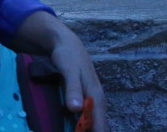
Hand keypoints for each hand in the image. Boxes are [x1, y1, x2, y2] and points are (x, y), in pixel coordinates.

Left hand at [14, 11, 107, 131]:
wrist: (66, 43)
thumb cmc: (68, 56)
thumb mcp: (69, 71)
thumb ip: (73, 89)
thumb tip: (76, 109)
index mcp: (97, 97)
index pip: (100, 126)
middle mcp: (97, 101)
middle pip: (97, 126)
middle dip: (86, 131)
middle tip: (72, 131)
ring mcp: (92, 99)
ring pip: (91, 122)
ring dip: (83, 128)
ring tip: (71, 129)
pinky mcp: (85, 97)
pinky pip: (85, 115)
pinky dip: (79, 122)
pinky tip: (70, 124)